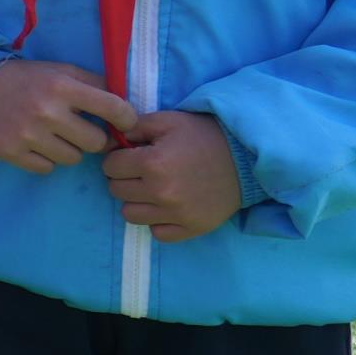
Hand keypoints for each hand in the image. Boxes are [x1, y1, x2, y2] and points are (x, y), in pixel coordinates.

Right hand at [0, 57, 138, 173]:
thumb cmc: (27, 80)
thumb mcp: (62, 72)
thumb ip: (94, 85)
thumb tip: (128, 107)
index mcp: (62, 87)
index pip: (114, 108)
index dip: (127, 119)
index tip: (124, 123)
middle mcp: (46, 111)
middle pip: (95, 142)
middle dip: (92, 138)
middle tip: (80, 131)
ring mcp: (27, 134)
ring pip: (73, 159)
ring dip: (69, 150)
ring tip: (55, 137)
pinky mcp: (11, 152)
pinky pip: (47, 169)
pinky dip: (46, 160)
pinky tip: (37, 145)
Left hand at [104, 107, 246, 241]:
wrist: (247, 157)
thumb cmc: (204, 136)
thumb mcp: (167, 121)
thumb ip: (133, 128)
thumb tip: (108, 141)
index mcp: (152, 164)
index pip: (110, 166)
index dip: (118, 158)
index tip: (132, 156)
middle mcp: (161, 192)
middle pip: (116, 190)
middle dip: (125, 178)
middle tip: (143, 172)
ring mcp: (176, 214)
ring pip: (130, 214)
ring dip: (137, 201)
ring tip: (154, 189)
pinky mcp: (192, 228)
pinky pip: (157, 233)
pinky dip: (158, 221)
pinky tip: (169, 206)